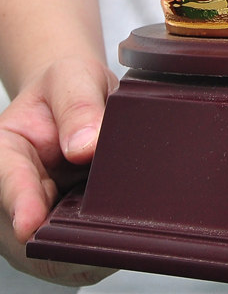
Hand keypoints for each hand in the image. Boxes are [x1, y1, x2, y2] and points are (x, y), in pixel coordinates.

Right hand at [0, 55, 117, 284]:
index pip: (7, 179)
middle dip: (59, 233)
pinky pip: (77, 246)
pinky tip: (119, 234)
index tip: (29, 223)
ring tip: (115, 232)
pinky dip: (99, 243)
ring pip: (55, 244)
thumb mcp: (72, 77)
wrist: (80, 96)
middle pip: (29, 226)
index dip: (20, 202)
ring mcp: (40, 212)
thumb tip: (85, 146)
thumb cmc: (69, 86)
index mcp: (5, 150)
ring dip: (83, 242)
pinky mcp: (65, 226)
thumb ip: (77, 105)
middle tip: (98, 233)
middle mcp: (14, 190)